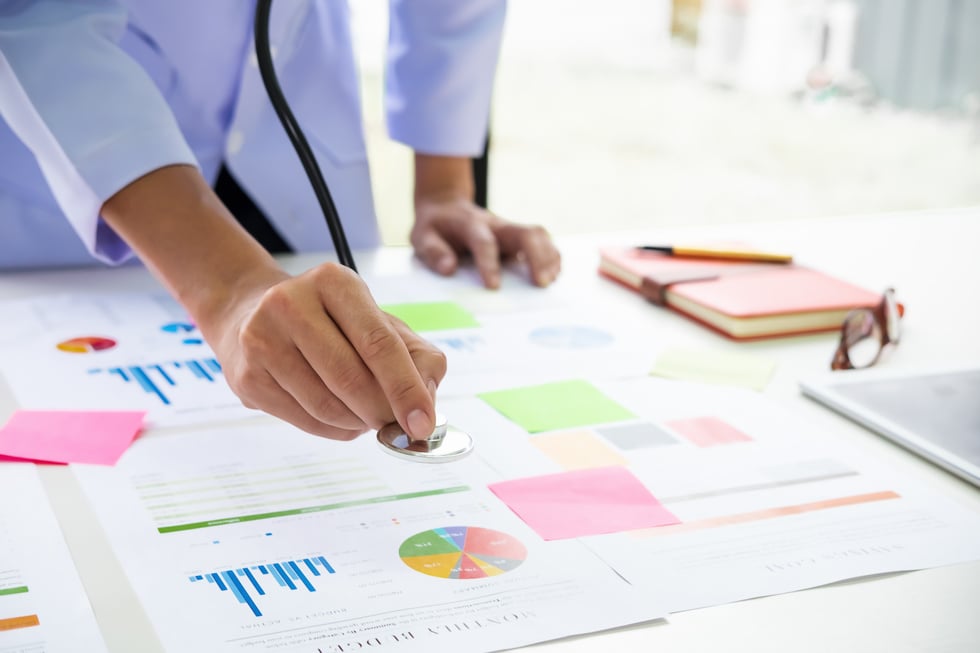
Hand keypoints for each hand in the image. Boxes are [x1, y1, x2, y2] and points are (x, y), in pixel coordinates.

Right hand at [100, 165, 444, 441]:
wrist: (250, 311)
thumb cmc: (329, 321)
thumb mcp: (378, 320)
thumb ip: (417, 356)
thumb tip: (426, 404)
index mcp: (334, 282)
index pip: (379, 343)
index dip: (406, 389)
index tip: (423, 424)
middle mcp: (291, 303)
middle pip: (351, 378)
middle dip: (382, 412)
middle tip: (397, 425)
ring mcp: (262, 339)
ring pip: (327, 405)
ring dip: (359, 423)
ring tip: (368, 417)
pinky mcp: (246, 376)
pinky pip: (303, 420)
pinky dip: (334, 430)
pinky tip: (342, 419)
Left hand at [411, 154, 560, 288]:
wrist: (446, 206)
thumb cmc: (435, 227)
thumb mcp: (421, 236)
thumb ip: (433, 251)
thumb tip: (449, 268)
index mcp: (470, 224)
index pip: (484, 242)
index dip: (489, 263)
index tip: (493, 286)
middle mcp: (495, 225)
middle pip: (524, 233)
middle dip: (536, 257)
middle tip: (541, 283)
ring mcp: (510, 230)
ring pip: (538, 235)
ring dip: (548, 257)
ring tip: (550, 282)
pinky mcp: (518, 238)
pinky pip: (542, 242)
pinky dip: (551, 257)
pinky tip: (553, 276)